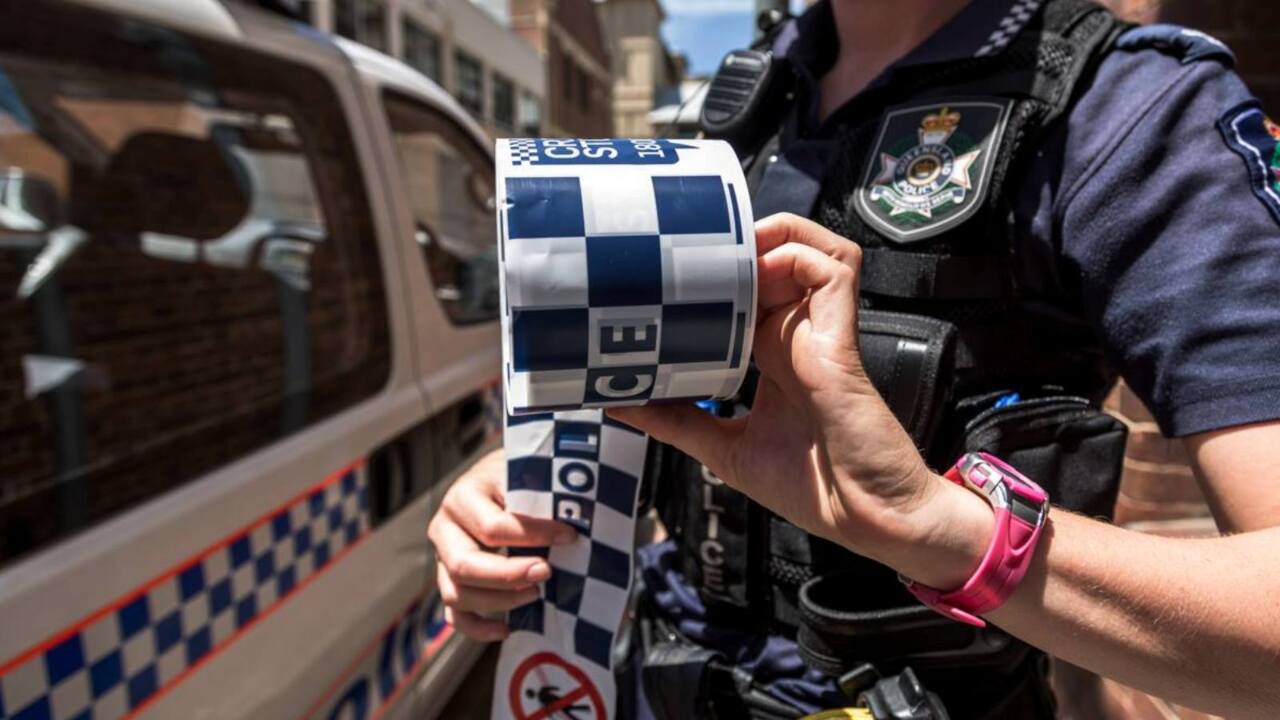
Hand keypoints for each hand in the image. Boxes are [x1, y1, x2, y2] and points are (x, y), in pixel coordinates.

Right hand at [427, 449, 576, 639]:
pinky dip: (478, 628)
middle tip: (547, 572)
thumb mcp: (526, 473)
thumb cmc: (518, 475)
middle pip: (465, 565)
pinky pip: (454, 615)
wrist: (498, 475)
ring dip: (498, 601)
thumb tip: (569, 532)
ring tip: (536, 593)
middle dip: (509, 576)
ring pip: (457, 594)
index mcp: (463, 497)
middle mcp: (444, 528)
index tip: (569, 536)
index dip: (534, 535)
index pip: (493, 527)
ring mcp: (442, 558)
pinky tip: (507, 629)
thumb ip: (540, 497)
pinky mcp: (450, 580)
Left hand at [610, 214, 991, 588]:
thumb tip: (617, 404)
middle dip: (735, 240)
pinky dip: (799, 256)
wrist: (865, 521)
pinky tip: (761, 270)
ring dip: (772, 235)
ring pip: (810, 247)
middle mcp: (795, 334)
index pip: (748, 285)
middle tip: (684, 248)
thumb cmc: (812, 488)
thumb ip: (676, 422)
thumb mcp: (725, 449)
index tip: (666, 267)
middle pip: (777, 253)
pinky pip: (835, 272)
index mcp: (772, 353)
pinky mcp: (841, 340)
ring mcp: (820, 332)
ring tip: (726, 250)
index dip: (718, 266)